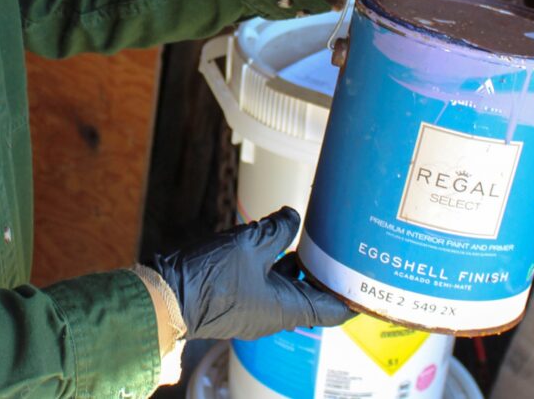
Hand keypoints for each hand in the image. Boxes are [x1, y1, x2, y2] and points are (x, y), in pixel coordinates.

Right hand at [149, 207, 352, 339]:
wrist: (165, 296)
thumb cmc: (208, 278)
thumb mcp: (249, 244)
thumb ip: (277, 229)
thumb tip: (292, 217)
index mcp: (286, 309)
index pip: (333, 310)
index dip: (352, 294)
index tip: (367, 278)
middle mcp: (273, 315)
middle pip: (310, 295)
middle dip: (321, 270)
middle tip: (334, 244)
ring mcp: (253, 310)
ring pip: (286, 287)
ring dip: (295, 264)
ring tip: (304, 235)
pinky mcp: (236, 301)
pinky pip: (264, 284)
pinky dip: (272, 265)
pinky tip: (269, 240)